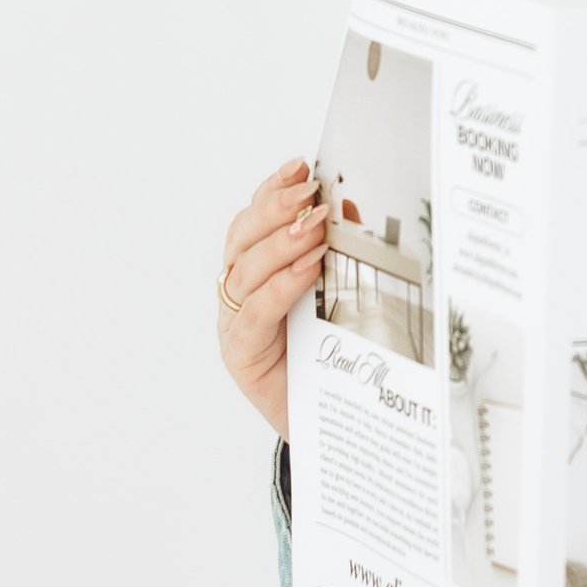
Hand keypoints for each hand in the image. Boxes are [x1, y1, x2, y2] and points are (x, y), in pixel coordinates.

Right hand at [216, 160, 326, 438]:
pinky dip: (282, 285)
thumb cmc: (329, 353)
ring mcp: (235, 323)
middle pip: (242, 237)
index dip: (273, 189)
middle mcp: (238, 292)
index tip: (300, 164)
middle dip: (274, 207)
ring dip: (281, 242)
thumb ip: (340, 254)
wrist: (327, 422)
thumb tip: (351, 210)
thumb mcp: (339, 293)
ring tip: (314, 225)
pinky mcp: (242, 355)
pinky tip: (308, 268)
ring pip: (245, 269)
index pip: (255, 219)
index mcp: (257, 270)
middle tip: (308, 189)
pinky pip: (257, 312)